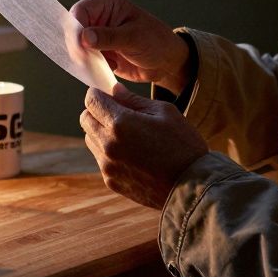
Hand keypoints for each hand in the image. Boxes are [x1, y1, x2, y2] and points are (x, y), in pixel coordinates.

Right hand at [70, 0, 191, 94]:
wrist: (165, 62)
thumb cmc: (156, 42)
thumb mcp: (134, 38)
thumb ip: (109, 37)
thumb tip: (84, 38)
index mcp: (106, 2)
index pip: (80, 11)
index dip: (76, 30)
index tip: (81, 48)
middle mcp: (98, 15)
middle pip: (73, 28)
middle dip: (79, 46)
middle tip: (90, 61)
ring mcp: (96, 32)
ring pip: (76, 45)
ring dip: (85, 57)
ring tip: (106, 63)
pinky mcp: (96, 49)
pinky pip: (83, 57)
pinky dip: (91, 65)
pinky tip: (109, 66)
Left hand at [80, 83, 208, 208]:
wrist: (192, 186)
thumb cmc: (183, 145)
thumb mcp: (164, 113)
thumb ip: (134, 100)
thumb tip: (114, 90)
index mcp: (120, 123)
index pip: (91, 100)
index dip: (98, 94)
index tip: (108, 96)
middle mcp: (108, 144)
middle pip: (85, 119)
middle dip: (97, 112)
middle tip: (118, 114)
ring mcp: (107, 165)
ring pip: (90, 139)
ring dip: (101, 132)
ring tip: (128, 136)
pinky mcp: (110, 181)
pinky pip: (100, 159)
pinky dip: (109, 152)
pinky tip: (132, 154)